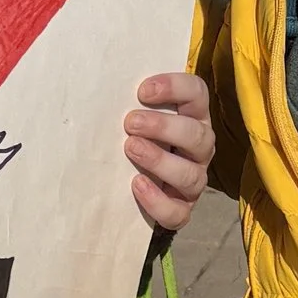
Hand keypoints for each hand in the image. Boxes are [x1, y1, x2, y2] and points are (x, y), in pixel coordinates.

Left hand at [124, 70, 211, 233]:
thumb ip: (132, 102)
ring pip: (190, 174)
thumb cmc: (134, 137)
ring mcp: (194, 180)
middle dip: (164, 127)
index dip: (175, 88)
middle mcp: (199, 148)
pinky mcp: (182, 208)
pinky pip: (178, 211)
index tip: (143, 91)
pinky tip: (136, 184)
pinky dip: (157, 200)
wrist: (131, 185)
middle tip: (131, 122)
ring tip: (130, 149)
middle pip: (197, 135)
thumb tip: (98, 85)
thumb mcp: (136, 116)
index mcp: (192, 117)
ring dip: (160, 160)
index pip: (197, 94)